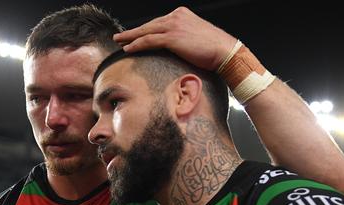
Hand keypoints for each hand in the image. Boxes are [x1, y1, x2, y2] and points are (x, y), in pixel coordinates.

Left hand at [113, 7, 236, 70]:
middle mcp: (176, 16)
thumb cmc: (214, 48)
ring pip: (146, 31)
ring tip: (119, 42)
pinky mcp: (172, 37)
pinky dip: (137, 44)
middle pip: (149, 25)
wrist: (224, 51)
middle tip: (120, 36)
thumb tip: (175, 47)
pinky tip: (128, 49)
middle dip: (133, 32)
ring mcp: (173, 25)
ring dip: (130, 37)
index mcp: (182, 14)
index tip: (135, 35)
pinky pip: (149, 40)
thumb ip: (183, 37)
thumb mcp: (196, 37)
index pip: (158, 23)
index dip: (145, 30)